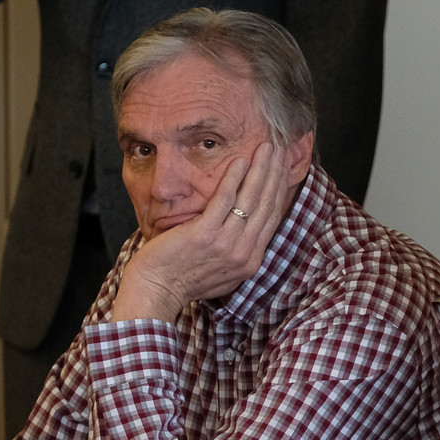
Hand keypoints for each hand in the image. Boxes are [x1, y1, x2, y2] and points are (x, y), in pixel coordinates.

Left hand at [112, 142, 292, 321]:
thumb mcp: (219, 271)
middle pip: (267, 205)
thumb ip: (234, 250)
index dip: (279, 190)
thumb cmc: (180, 280)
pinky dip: (235, 178)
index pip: (271, 218)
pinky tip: (240, 160)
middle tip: (281, 150)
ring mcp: (227, 244)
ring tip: (266, 148)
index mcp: (250, 261)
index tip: (282, 169)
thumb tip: (242, 230)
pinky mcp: (206, 234)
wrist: (157, 292)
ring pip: (252, 200)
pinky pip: (226, 200)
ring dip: (261, 170)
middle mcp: (244, 253)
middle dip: (276, 174)